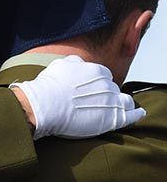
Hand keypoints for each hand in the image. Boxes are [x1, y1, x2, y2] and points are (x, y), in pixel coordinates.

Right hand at [9, 55, 144, 139]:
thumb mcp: (59, 65)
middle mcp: (106, 84)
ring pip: (125, 100)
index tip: (90, 90)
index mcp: (96, 71)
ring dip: (122, 103)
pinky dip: (135, 114)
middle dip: (107, 94)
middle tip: (96, 102)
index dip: (97, 84)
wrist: (44, 105)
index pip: (104, 76)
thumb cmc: (48, 88)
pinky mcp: (113, 118)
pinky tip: (136, 114)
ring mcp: (111, 101)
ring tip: (117, 108)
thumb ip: (73, 63)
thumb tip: (78, 63)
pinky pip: (132, 115)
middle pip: (113, 88)